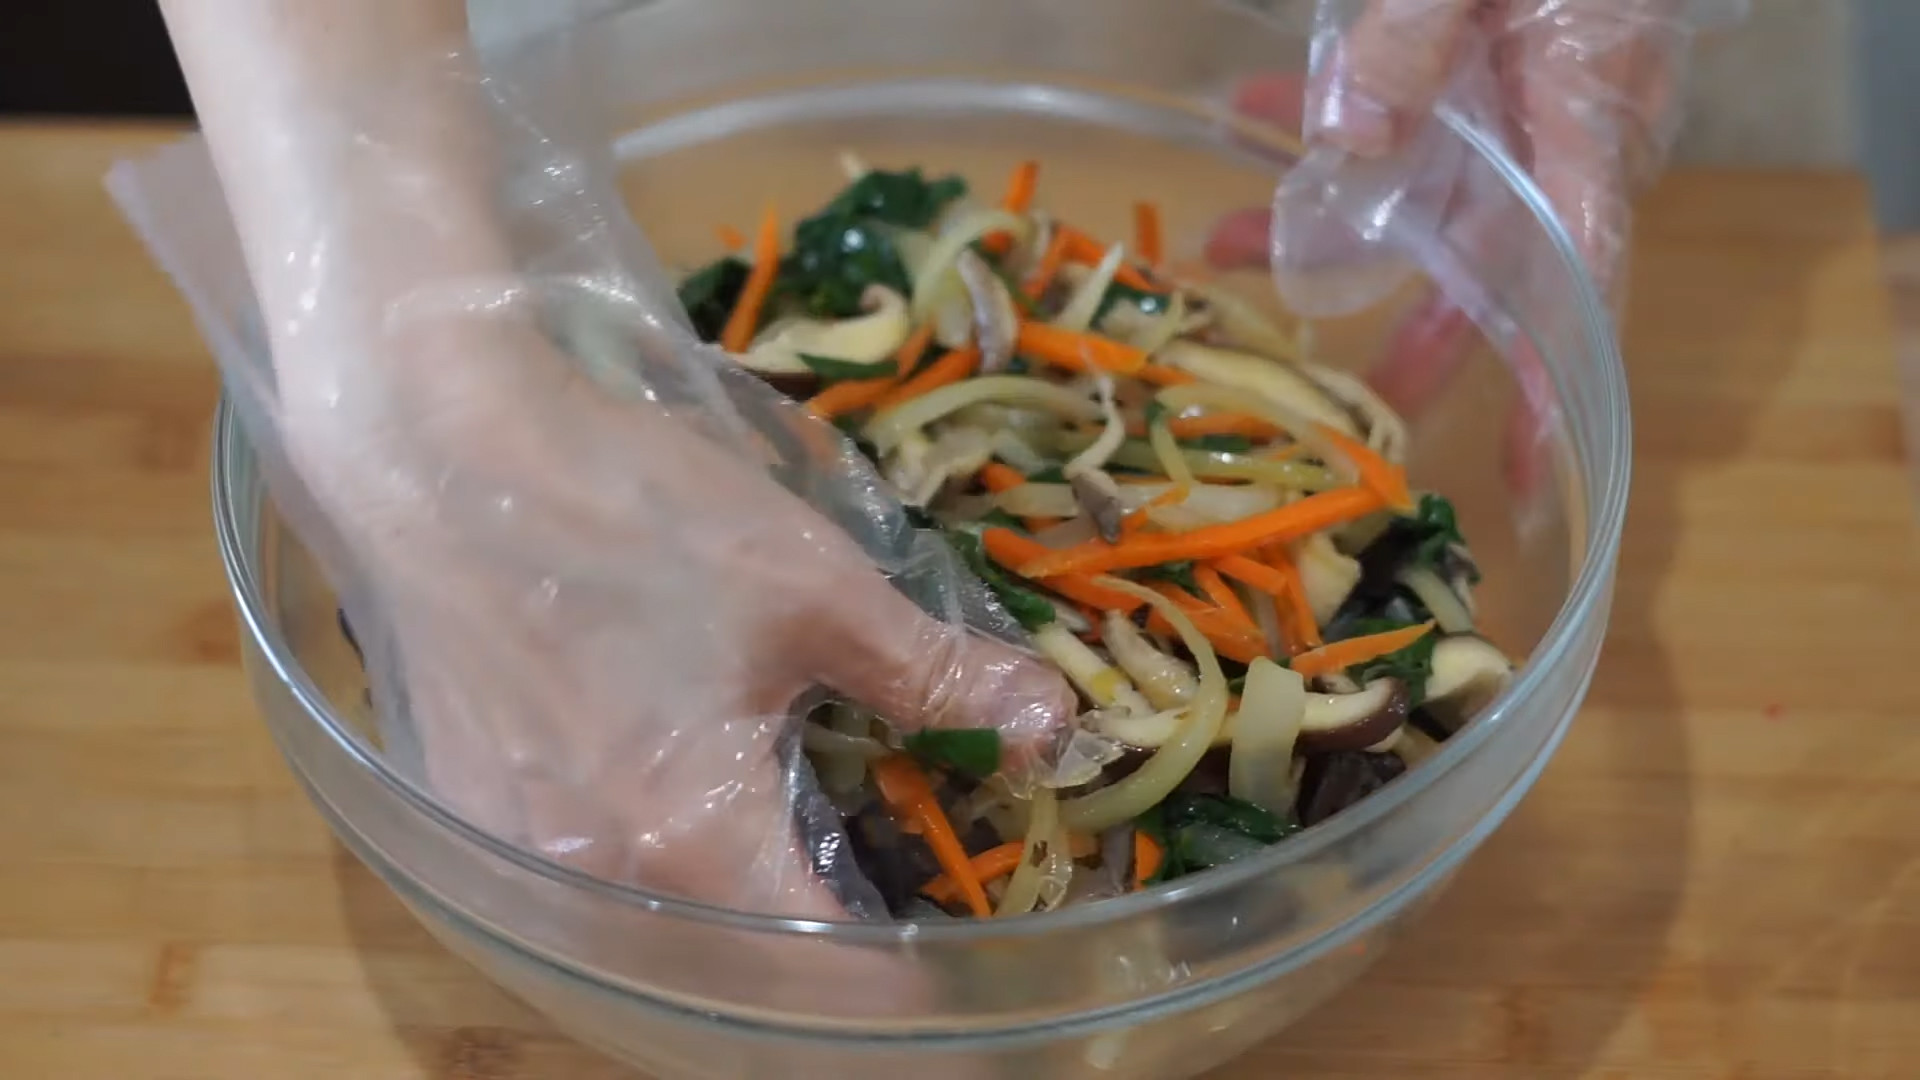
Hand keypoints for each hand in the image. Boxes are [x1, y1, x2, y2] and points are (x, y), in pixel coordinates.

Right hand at [294, 311, 1074, 920]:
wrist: (433, 447)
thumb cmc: (631, 513)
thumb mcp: (812, 587)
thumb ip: (933, 677)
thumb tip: (1051, 728)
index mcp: (696, 847)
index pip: (830, 986)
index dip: (910, 985)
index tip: (963, 953)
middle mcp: (602, 892)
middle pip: (741, 983)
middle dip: (831, 960)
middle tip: (895, 907)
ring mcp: (522, 865)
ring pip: (663, 948)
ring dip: (746, 930)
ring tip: (809, 868)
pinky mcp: (475, 822)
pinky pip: (592, 897)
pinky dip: (664, 888)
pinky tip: (694, 817)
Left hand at [1207, 0, 1739, 491]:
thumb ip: (1413, 47)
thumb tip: (1341, 147)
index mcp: (1591, 122)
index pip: (1576, 283)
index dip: (1543, 385)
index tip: (1517, 475)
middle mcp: (1562, 131)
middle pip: (1489, 267)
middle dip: (1410, 337)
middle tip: (1340, 405)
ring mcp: (1517, 98)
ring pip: (1424, 197)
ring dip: (1326, 227)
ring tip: (1224, 256)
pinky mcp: (1474, 61)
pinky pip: (1401, 117)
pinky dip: (1322, 121)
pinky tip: (1244, 112)